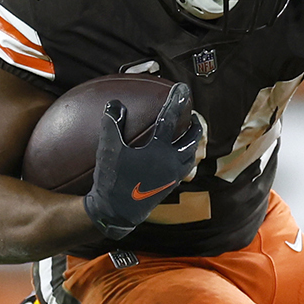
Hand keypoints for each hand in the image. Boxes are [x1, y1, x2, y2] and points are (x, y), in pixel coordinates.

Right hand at [83, 82, 200, 239]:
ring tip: (189, 138)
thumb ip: (112, 124)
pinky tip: (177, 160)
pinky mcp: (167, 189)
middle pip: (191, 141)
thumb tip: (115, 103)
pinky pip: (183, 171)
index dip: (176, 102)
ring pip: (190, 158)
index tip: (183, 89)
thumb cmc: (111, 180)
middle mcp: (171, 164)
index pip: (171, 120)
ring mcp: (171, 178)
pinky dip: (184, 161)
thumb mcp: (108, 149)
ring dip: (192, 145)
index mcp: (159, 151)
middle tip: (194, 117)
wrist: (115, 214)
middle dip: (195, 127)